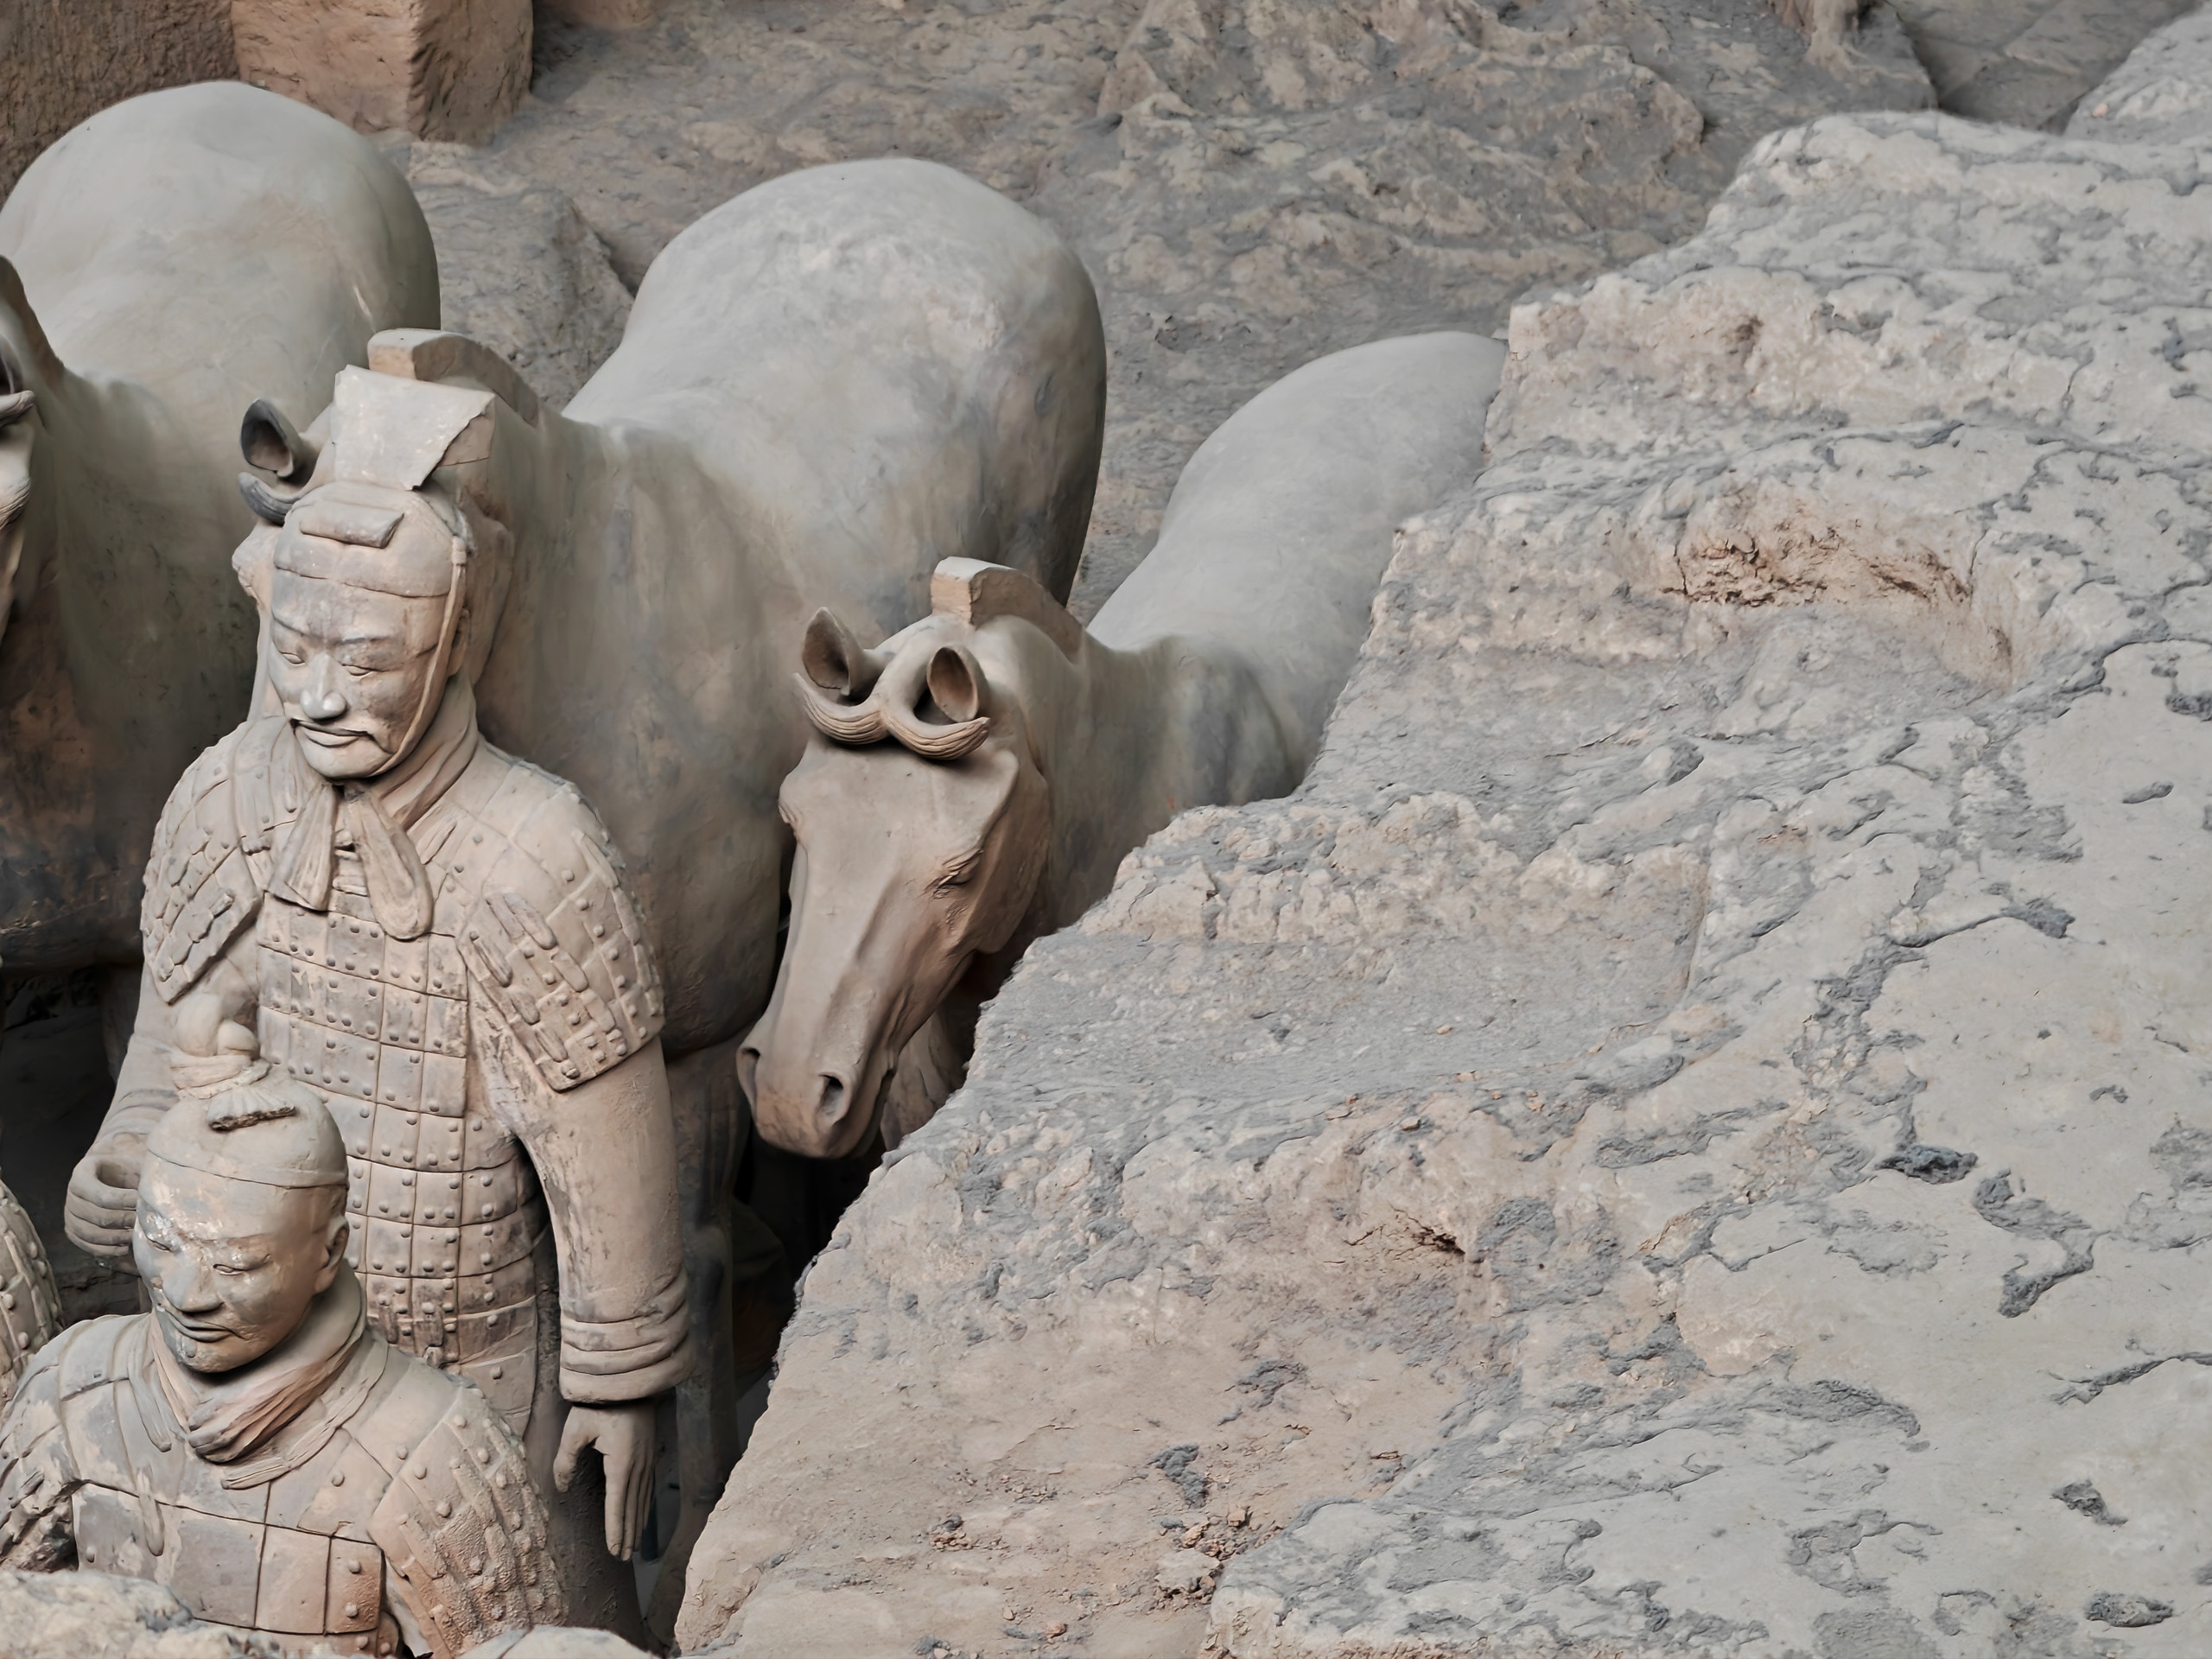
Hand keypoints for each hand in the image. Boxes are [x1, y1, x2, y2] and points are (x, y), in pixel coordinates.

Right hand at [64, 1135, 146, 1260]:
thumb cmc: (127, 1169)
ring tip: (136, 1235)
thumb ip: (143, 1174)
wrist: (113, 1175)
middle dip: (124, 1221)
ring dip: (116, 1238)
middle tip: (143, 1221)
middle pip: (97, 1216)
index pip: (101, 1195)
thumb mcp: (135, 1164)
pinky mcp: (73, 1232)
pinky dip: (106, 1250)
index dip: (124, 1202)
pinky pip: (86, 1246)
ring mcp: (69, 1215)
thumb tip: (157, 1194)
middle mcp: (72, 1195)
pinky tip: (124, 1248)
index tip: (142, 1202)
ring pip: (90, 1234)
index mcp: (82, 1174)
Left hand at [554, 1400, 655, 1560]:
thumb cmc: (600, 1403)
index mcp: (621, 1463)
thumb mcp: (576, 1429)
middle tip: (625, 1558)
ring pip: (642, 1499)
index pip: (617, 1505)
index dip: (616, 1531)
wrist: (630, 1381)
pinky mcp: (649, 1453)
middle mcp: (639, 1466)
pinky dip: (645, 1506)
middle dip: (628, 1534)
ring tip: (634, 1545)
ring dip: (637, 1523)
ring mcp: (647, 1459)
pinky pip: (648, 1487)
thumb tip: (561, 1487)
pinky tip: (643, 1514)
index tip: (615, 1552)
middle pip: (633, 1507)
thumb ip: (565, 1460)